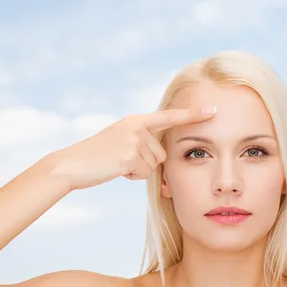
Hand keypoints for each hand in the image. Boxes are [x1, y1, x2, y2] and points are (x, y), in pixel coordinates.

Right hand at [52, 107, 216, 190]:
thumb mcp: (119, 141)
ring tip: (116, 164)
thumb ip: (139, 141)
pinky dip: (131, 176)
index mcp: (136, 120)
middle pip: (161, 153)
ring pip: (153, 164)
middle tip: (121, 161)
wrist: (72, 164)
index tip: (213, 111)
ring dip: (138, 170)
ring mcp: (134, 139)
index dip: (192, 115)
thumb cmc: (96, 157)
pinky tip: (115, 169)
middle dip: (146, 163)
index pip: (169, 117)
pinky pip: (144, 173)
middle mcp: (137, 126)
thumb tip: (158, 156)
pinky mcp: (131, 155)